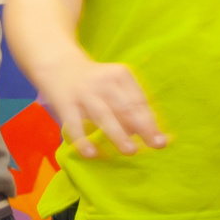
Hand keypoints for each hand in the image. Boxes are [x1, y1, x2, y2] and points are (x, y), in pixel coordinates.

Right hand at [36, 56, 165, 160]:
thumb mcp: (115, 84)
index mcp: (120, 75)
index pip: (138, 100)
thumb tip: (153, 135)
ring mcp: (83, 92)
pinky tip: (92, 154)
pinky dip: (83, 140)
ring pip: (103, 115)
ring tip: (130, 151)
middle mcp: (103, 82)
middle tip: (155, 145)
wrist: (58, 65)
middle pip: (125, 106)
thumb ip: (131, 105)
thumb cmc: (96, 82)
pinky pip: (75, 125)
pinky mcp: (65, 103)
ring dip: (118, 134)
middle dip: (142, 126)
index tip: (161, 140)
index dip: (151, 121)